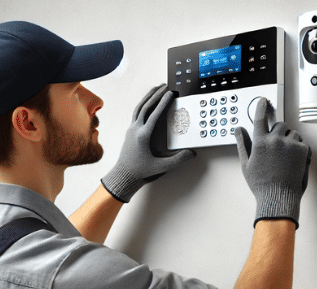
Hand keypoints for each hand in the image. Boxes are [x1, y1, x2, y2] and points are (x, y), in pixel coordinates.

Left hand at [101, 85, 195, 202]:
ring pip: (139, 108)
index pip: (154, 114)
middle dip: (156, 94)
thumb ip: (178, 160)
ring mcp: (131, 130)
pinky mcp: (130, 132)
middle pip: (146, 106)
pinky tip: (147, 103)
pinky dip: (143, 104)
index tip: (170, 93)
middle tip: (165, 85)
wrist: (124, 176)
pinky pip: (136, 113)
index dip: (163, 103)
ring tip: (156, 88)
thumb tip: (191, 153)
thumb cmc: (140, 171)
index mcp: (143, 135)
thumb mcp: (161, 167)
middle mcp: (136, 130)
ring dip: (148, 97)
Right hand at [235, 98, 311, 227]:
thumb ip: (243, 143)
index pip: (259, 118)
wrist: (278, 197)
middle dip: (278, 132)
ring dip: (290, 140)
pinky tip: (293, 162)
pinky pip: (302, 142)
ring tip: (285, 157)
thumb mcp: (246, 164)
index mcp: (259, 142)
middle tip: (277, 148)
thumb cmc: (261, 184)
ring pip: (292, 133)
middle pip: (279, 125)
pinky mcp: (303, 149)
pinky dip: (299, 149)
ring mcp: (290, 144)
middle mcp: (275, 140)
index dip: (260, 108)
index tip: (263, 101)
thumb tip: (238, 129)